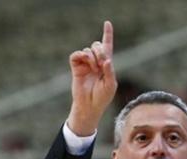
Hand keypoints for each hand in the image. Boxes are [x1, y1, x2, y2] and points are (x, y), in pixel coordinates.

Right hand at [66, 20, 116, 135]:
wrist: (89, 106)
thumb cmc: (102, 97)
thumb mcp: (111, 84)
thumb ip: (110, 70)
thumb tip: (106, 59)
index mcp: (106, 64)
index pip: (107, 46)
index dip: (107, 34)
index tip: (107, 23)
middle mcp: (95, 62)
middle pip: (97, 45)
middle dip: (100, 51)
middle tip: (102, 64)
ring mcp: (85, 64)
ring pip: (88, 50)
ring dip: (93, 57)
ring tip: (95, 70)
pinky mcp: (76, 68)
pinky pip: (76, 55)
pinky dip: (82, 56)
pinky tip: (87, 64)